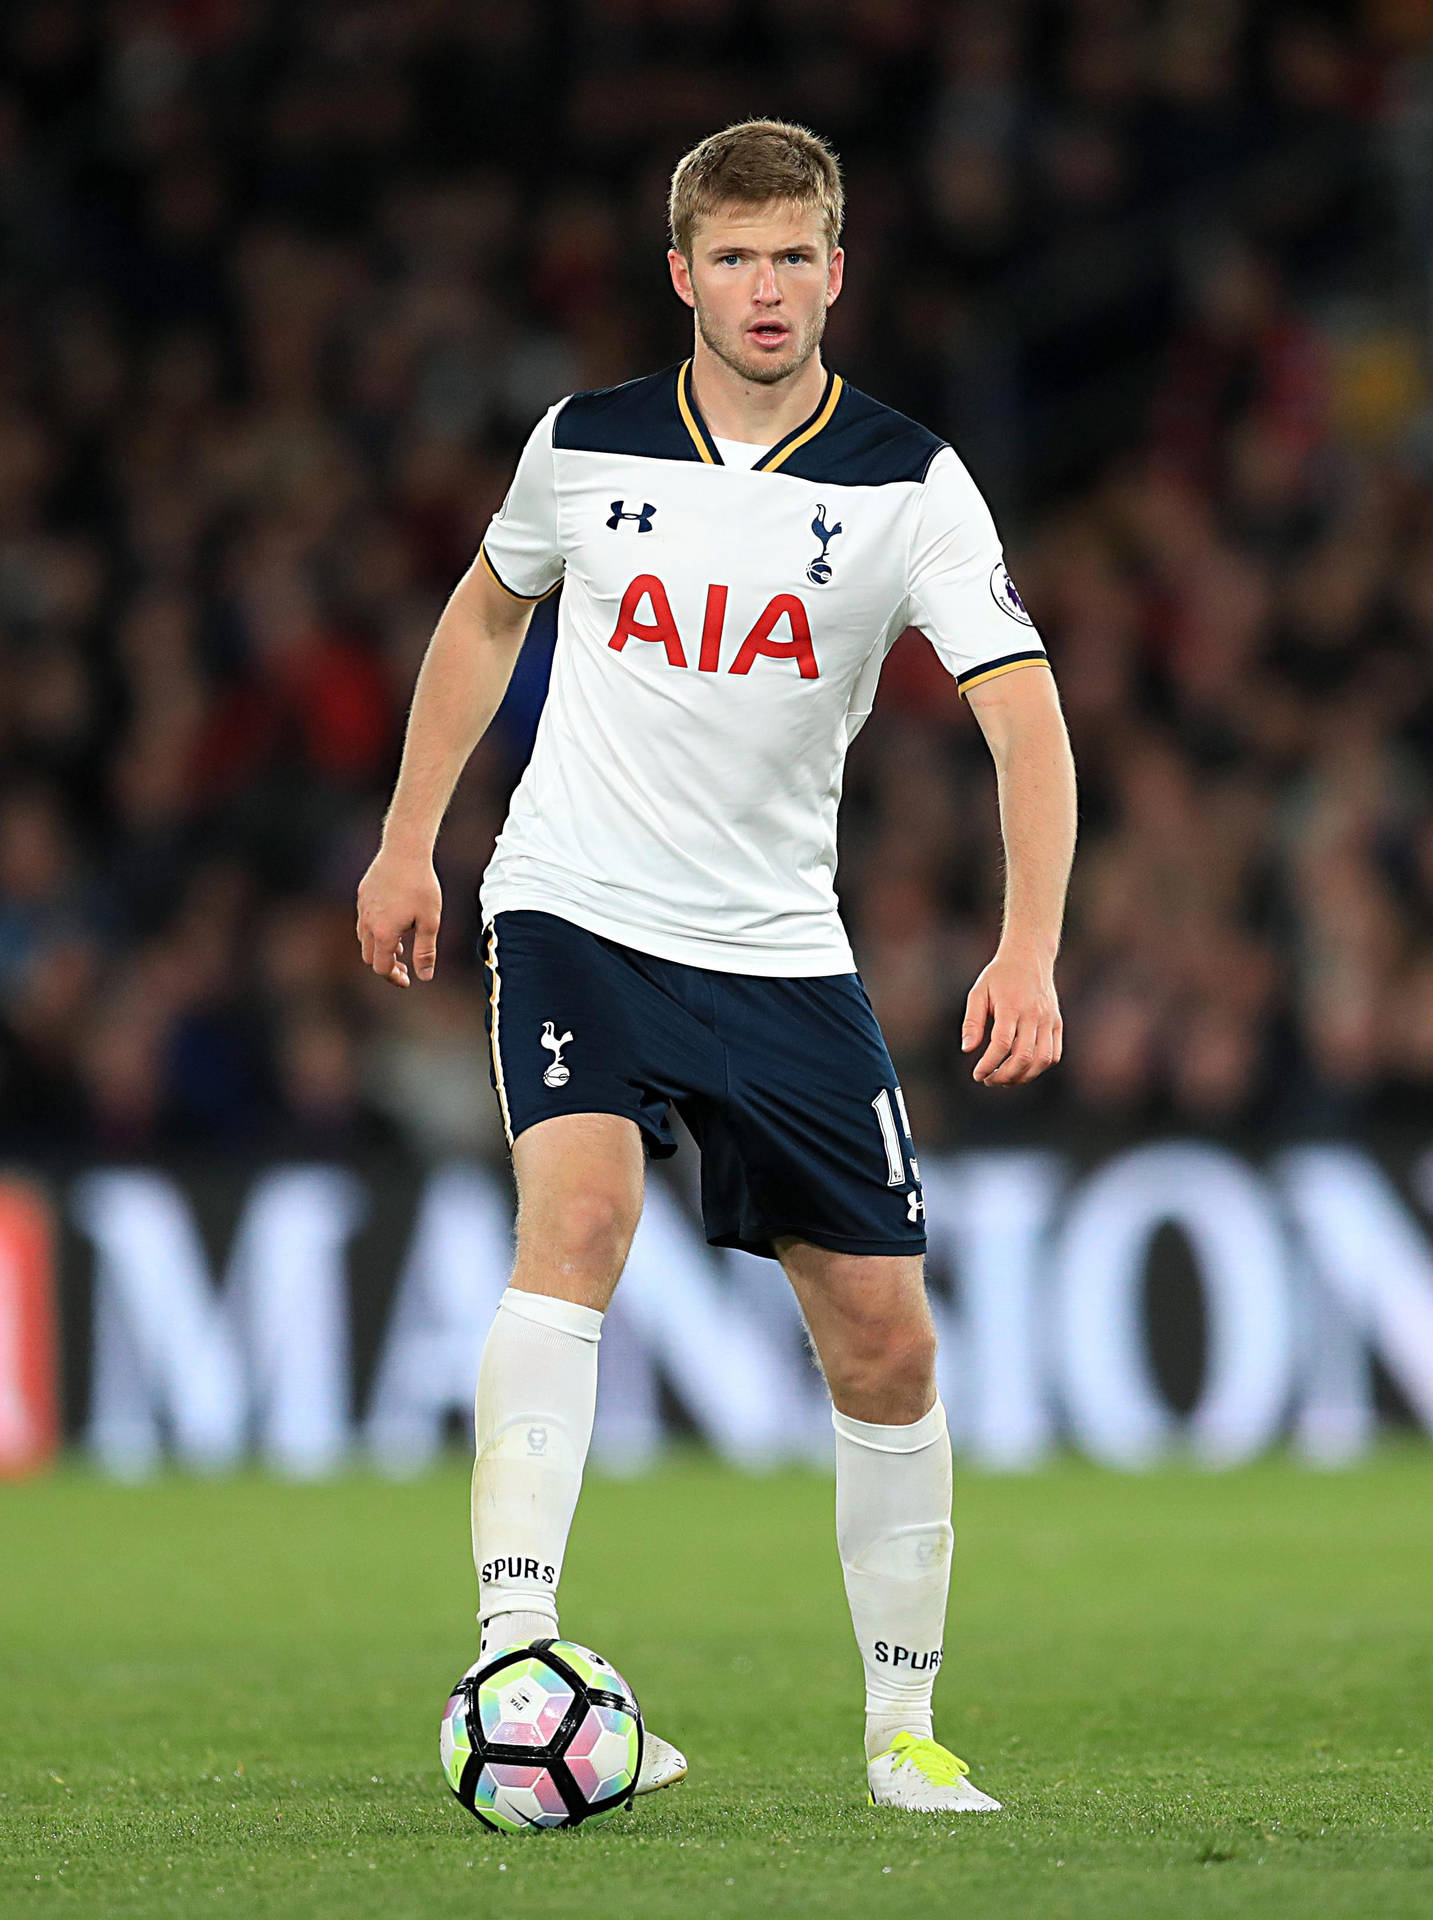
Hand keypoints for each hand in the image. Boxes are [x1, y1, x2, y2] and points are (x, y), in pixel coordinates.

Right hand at [356, 845, 441, 987]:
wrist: (405, 850)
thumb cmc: (421, 886)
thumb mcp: (430, 922)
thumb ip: (426, 951)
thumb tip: (424, 977)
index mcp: (384, 933)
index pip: (382, 967)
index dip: (394, 978)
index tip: (407, 980)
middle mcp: (367, 923)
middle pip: (369, 957)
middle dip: (386, 965)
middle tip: (405, 967)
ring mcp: (362, 908)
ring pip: (363, 939)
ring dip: (380, 948)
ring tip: (402, 945)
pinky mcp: (362, 895)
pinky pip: (364, 920)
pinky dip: (375, 931)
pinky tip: (394, 922)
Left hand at [961, 945, 1062, 1085]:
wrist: (1029, 958)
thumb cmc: (999, 977)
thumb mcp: (978, 993)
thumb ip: (972, 1022)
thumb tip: (967, 1049)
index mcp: (1011, 1006)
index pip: (1002, 1044)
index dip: (989, 1064)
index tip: (977, 1073)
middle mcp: (1033, 1014)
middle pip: (1024, 1056)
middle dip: (1004, 1075)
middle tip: (988, 1080)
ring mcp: (1049, 1020)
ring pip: (1042, 1059)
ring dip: (1023, 1076)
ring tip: (1004, 1079)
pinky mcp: (1057, 1024)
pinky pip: (1054, 1054)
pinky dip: (1039, 1068)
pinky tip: (1022, 1068)